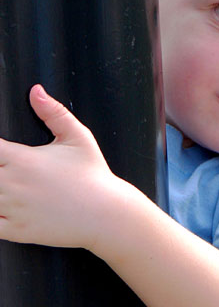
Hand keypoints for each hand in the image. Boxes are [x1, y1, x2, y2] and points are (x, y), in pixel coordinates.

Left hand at [0, 85, 123, 250]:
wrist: (104, 213)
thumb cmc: (93, 174)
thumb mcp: (78, 136)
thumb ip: (53, 112)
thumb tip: (36, 91)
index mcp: (23, 159)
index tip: (0, 151)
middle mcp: (12, 184)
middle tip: (2, 167)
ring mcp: (12, 210)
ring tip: (3, 182)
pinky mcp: (16, 231)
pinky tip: (2, 206)